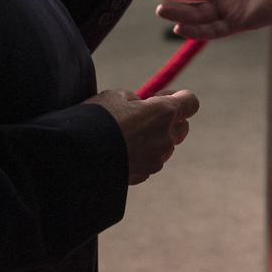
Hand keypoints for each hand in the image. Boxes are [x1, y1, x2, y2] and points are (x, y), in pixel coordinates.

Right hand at [84, 88, 199, 184]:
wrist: (80, 156)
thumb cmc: (98, 119)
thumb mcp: (117, 97)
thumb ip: (137, 101)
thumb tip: (141, 107)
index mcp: (164, 113)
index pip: (191, 102)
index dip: (178, 97)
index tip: (159, 96)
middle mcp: (166, 138)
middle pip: (182, 127)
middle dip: (169, 120)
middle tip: (145, 114)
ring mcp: (156, 159)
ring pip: (165, 146)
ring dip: (153, 138)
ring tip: (126, 133)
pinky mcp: (144, 175)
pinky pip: (150, 160)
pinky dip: (141, 154)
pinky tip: (120, 150)